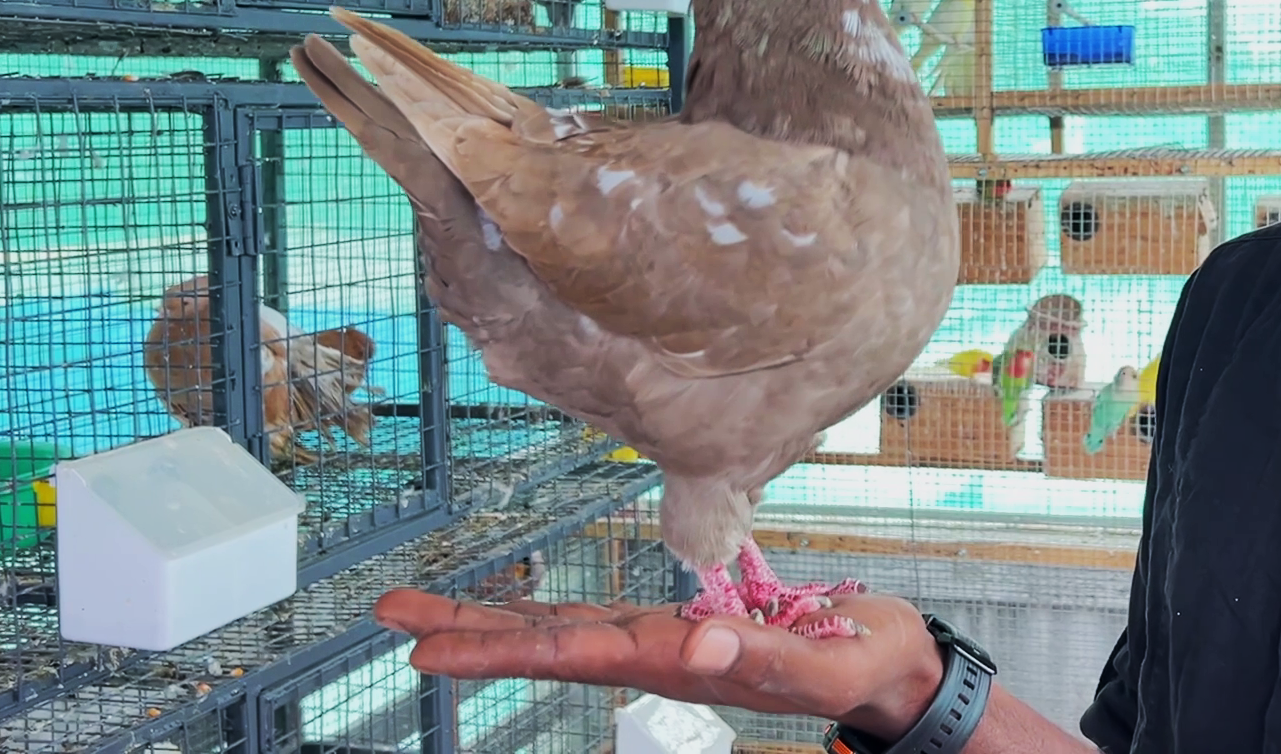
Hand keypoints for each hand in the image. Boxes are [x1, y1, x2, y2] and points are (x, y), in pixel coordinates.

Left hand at [374, 588, 946, 739]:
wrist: (889, 666)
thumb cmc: (863, 661)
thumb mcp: (828, 662)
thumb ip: (767, 656)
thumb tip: (698, 642)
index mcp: (680, 661)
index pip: (572, 654)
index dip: (495, 651)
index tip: (427, 650)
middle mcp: (657, 655)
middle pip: (546, 646)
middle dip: (467, 633)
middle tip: (390, 616)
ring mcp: (664, 644)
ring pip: (561, 634)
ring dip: (490, 624)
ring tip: (422, 614)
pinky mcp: (680, 628)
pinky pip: (597, 620)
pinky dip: (545, 615)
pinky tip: (517, 613)